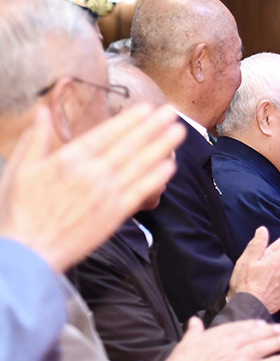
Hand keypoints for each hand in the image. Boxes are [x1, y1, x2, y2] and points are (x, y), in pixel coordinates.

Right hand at [0, 104, 183, 270]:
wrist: (28, 252)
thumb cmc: (19, 212)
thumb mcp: (19, 170)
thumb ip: (35, 138)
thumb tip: (43, 110)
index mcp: (68, 159)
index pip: (106, 133)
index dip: (129, 120)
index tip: (146, 108)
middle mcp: (91, 173)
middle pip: (129, 145)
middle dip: (153, 126)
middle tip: (171, 112)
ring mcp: (106, 194)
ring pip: (140, 165)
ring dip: (162, 146)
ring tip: (179, 131)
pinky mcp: (114, 215)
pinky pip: (140, 192)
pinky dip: (156, 178)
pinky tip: (170, 166)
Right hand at [165, 317, 279, 360]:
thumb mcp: (185, 344)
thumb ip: (194, 332)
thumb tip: (194, 320)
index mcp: (215, 336)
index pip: (237, 327)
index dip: (250, 325)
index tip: (260, 324)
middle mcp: (228, 344)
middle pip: (252, 335)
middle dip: (268, 332)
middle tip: (279, 329)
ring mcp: (237, 358)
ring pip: (260, 348)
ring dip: (274, 343)